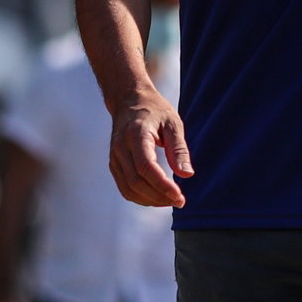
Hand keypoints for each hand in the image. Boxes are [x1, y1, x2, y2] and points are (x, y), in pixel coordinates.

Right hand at [108, 88, 192, 206]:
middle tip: (180, 201)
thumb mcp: (173, 123)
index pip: (145, 167)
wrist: (129, 100)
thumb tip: (187, 174)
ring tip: (171, 201)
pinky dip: (140, 197)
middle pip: (136, 182)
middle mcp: (120, 148)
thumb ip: (179, 149)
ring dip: (150, 200)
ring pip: (128, 188)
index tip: (180, 196)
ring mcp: (114, 157)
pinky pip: (124, 187)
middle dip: (158, 196)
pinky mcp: (114, 164)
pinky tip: (157, 198)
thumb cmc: (155, 110)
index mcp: (135, 135)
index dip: (162, 185)